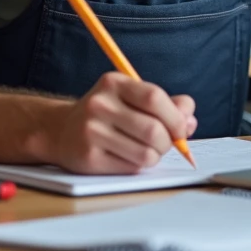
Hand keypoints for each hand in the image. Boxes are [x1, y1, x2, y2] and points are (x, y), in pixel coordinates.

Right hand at [55, 72, 197, 173]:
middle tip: (165, 143)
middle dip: (169, 142)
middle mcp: (100, 105)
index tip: (182, 128)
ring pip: (145, 153)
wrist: (61, 131)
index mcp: (114, 83)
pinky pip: (131, 168)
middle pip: (153, 129)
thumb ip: (165, 104)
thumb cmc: (106, 114)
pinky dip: (139, 166)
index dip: (175, 117)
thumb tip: (190, 119)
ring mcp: (92, 132)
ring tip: (147, 150)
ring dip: (155, 156)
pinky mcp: (89, 158)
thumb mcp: (132, 98)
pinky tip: (129, 157)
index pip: (154, 97)